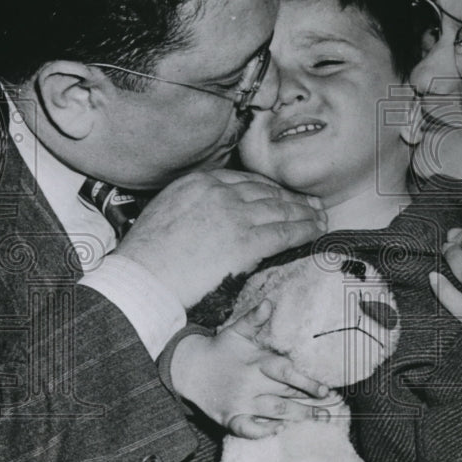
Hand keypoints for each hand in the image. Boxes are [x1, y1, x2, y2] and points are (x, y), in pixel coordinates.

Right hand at [117, 169, 326, 307]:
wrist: (141, 279)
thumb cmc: (146, 258)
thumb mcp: (166, 213)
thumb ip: (193, 206)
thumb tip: (210, 217)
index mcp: (199, 182)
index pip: (246, 181)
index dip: (270, 189)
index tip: (283, 195)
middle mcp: (220, 192)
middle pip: (267, 192)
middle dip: (292, 198)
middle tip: (312, 204)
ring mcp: (235, 215)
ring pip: (281, 209)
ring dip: (305, 213)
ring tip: (320, 217)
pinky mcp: (246, 241)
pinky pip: (286, 232)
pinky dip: (306, 230)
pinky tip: (317, 231)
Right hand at [169, 299, 333, 437]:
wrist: (188, 369)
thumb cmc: (219, 350)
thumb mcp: (236, 331)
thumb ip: (254, 319)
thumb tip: (269, 303)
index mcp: (256, 362)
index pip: (285, 372)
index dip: (307, 381)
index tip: (326, 389)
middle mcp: (250, 383)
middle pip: (285, 393)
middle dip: (310, 402)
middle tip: (333, 408)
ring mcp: (240, 402)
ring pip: (273, 411)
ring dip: (298, 416)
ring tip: (320, 420)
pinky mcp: (229, 417)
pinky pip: (247, 428)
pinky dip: (263, 431)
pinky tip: (280, 430)